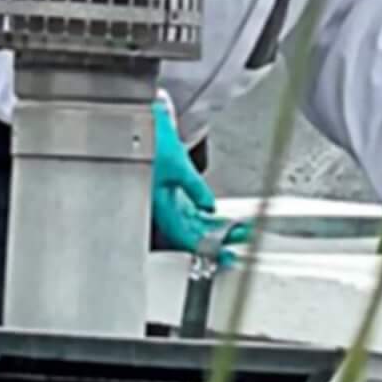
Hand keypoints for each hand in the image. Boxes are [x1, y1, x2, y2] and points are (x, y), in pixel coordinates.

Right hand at [151, 106, 238, 259]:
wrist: (138, 126)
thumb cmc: (149, 142)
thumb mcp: (176, 163)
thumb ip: (194, 187)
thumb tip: (209, 207)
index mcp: (160, 207)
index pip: (186, 239)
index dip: (207, 249)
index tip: (226, 254)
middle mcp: (164, 209)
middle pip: (195, 233)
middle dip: (220, 239)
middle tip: (243, 240)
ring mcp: (169, 202)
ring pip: (196, 224)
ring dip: (217, 228)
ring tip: (240, 229)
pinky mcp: (173, 193)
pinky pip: (193, 211)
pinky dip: (209, 217)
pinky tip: (221, 217)